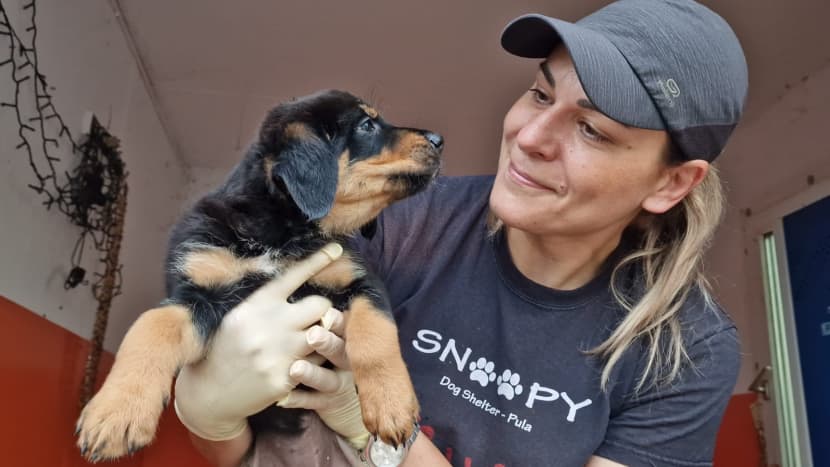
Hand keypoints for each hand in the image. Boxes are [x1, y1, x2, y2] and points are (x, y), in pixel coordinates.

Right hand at [173, 243, 342, 440]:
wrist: (208, 394)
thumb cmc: (225, 350)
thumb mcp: (237, 317)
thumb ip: (267, 303)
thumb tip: (299, 286)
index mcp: (256, 305)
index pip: (293, 276)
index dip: (317, 261)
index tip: (337, 249)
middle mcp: (270, 325)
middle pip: (321, 305)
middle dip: (323, 310)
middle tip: (315, 318)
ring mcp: (280, 353)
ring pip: (325, 334)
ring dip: (323, 336)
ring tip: (310, 342)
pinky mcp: (286, 378)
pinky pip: (318, 363)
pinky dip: (315, 361)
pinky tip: (303, 364)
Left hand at [278, 309, 370, 449]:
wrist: (340, 398)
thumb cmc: (327, 356)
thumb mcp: (331, 335)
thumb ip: (319, 317)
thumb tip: (308, 281)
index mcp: (345, 340)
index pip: (345, 328)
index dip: (338, 322)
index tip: (327, 314)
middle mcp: (347, 361)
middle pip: (342, 351)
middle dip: (328, 343)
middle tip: (312, 335)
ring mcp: (339, 384)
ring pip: (329, 380)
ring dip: (313, 374)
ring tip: (296, 368)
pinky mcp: (329, 404)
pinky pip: (314, 403)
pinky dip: (299, 399)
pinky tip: (283, 397)